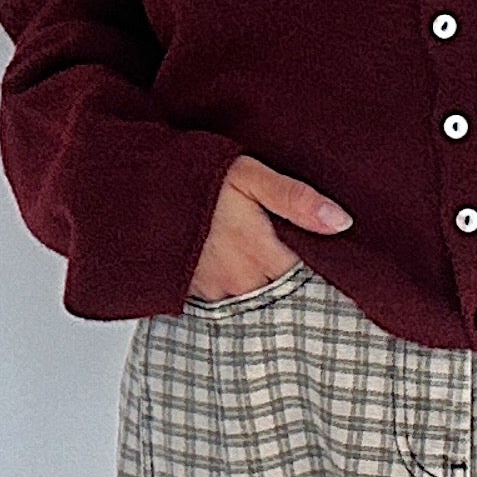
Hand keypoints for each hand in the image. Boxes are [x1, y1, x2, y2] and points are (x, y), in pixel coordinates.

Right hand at [186, 154, 352, 300]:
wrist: (134, 191)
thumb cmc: (194, 178)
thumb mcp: (249, 177)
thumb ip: (296, 200)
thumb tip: (342, 222)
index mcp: (260, 254)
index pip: (307, 277)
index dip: (319, 266)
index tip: (329, 258)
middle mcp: (239, 281)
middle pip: (281, 292)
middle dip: (290, 280)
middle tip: (294, 259)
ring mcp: (214, 291)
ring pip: (253, 297)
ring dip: (261, 284)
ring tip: (261, 260)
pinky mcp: (191, 292)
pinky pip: (224, 299)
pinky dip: (234, 287)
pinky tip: (233, 266)